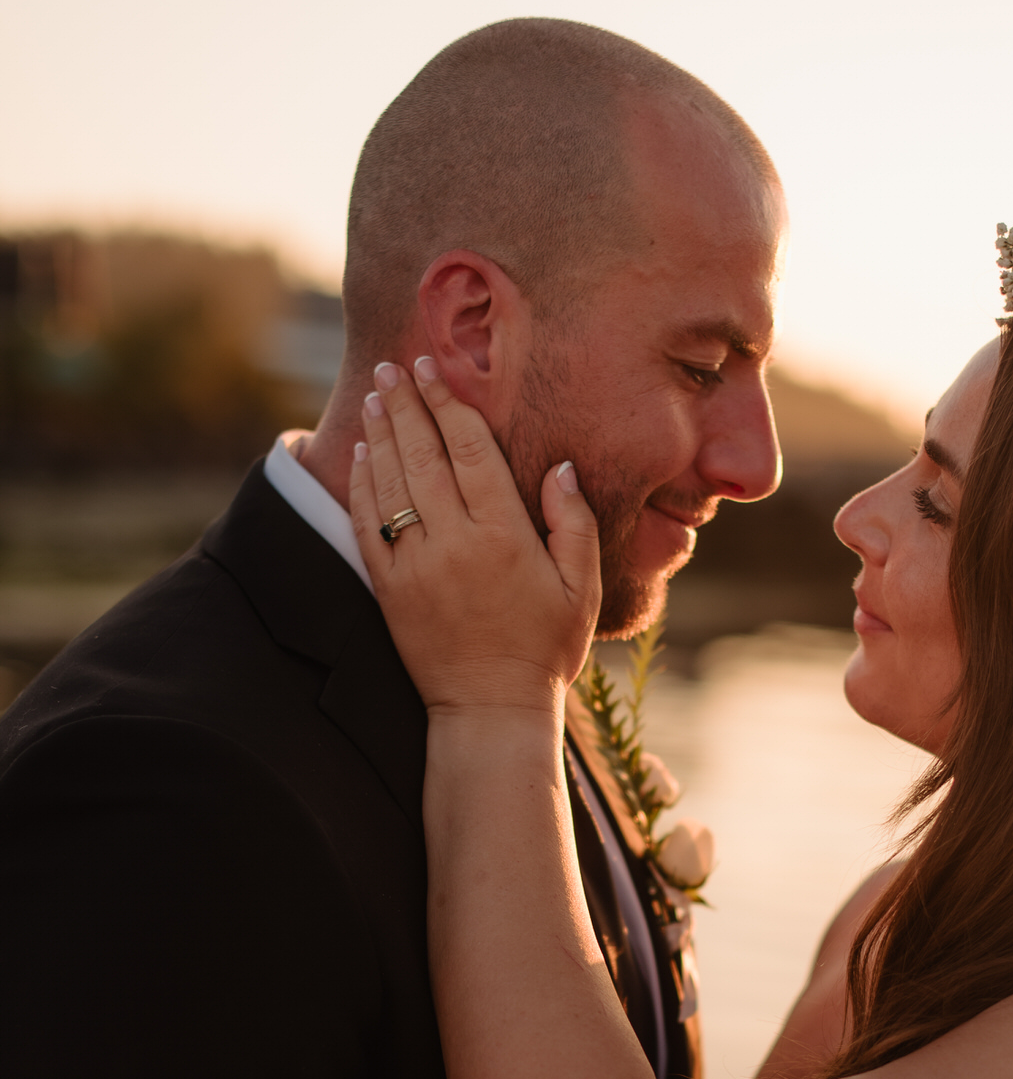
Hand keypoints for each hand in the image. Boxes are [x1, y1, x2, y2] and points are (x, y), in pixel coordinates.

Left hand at [350, 359, 601, 713]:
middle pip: (424, 455)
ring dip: (381, 434)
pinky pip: (368, 524)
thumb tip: (561, 467)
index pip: (470, 451)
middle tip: (394, 368)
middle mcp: (455, 543)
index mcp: (505, 536)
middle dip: (408, 405)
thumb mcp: (582, 589)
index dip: (448, 404)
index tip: (433, 369)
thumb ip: (574, 524)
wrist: (491, 709)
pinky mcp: (389, 589)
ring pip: (391, 483)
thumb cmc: (545, 649)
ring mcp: (416, 566)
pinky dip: (364, 484)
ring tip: (377, 396)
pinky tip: (365, 455)